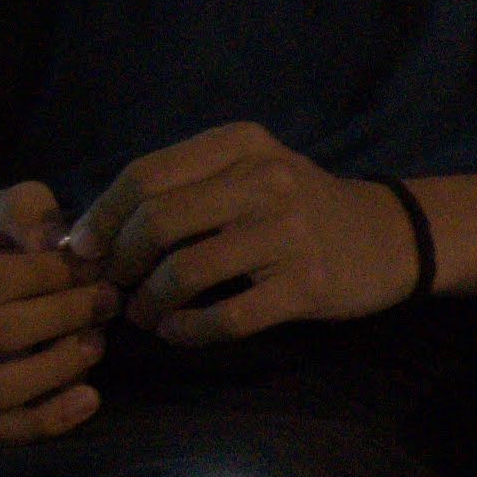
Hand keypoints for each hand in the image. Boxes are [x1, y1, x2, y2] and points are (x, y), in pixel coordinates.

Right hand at [0, 178, 114, 439]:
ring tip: (96, 340)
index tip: (91, 264)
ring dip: (62, 366)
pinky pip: (5, 429)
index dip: (50, 274)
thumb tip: (57, 242)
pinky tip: (90, 396)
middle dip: (65, 315)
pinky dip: (51, 419)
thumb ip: (28, 214)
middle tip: (108, 298)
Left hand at [79, 125, 415, 345]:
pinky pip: (227, 316)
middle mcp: (267, 180)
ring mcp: (291, 233)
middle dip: (121, 261)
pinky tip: (179, 332)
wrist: (391, 238)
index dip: (101, 217)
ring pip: (184, 271)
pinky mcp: (308, 285)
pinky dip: (189, 331)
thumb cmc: (297, 208)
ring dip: (149, 302)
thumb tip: (85, 233)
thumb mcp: (249, 170)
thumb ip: (181, 188)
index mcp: (242, 144)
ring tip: (144, 314)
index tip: (85, 250)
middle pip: (157, 221)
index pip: (144, 175)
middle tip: (115, 285)